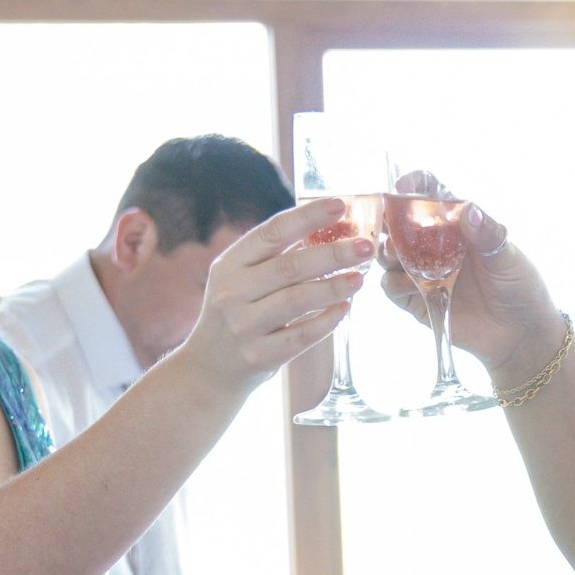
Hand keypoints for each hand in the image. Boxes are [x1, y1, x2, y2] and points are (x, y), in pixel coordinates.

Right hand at [183, 199, 372, 394]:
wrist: (208, 369)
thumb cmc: (235, 315)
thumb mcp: (239, 280)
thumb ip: (272, 258)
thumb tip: (327, 230)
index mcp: (229, 265)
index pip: (271, 233)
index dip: (307, 217)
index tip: (340, 205)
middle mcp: (231, 292)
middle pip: (290, 266)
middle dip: (333, 254)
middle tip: (366, 246)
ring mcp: (243, 326)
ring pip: (297, 299)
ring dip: (334, 287)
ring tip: (360, 278)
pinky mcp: (258, 356)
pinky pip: (301, 335)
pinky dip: (326, 321)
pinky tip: (344, 309)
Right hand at [377, 197, 562, 380]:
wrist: (520, 335)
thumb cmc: (520, 287)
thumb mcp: (508, 257)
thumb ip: (488, 234)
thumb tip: (469, 210)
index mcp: (458, 225)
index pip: (431, 195)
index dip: (414, 185)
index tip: (402, 186)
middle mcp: (436, 245)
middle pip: (400, 224)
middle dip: (389, 221)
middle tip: (389, 225)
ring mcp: (424, 272)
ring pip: (390, 256)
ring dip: (388, 253)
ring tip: (397, 256)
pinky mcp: (418, 300)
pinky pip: (392, 287)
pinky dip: (394, 284)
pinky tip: (411, 286)